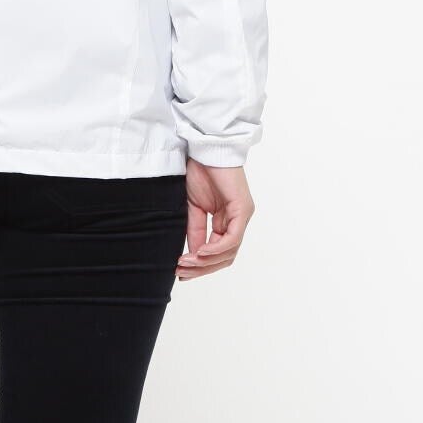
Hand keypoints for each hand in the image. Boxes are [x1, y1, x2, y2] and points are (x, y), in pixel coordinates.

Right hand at [176, 161, 254, 279]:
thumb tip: (191, 255)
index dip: (200, 267)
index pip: (218, 254)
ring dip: (206, 262)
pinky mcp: (243, 209)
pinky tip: (200, 252)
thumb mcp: (192, 208)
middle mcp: (237, 222)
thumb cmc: (199, 172)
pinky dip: (216, 249)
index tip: (179, 271)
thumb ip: (194, 231)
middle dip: (202, 269)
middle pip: (224, 258)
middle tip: (180, 272)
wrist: (204, 149)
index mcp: (226, 222)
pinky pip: (232, 238)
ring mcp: (242, 216)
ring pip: (229, 252)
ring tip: (186, 262)